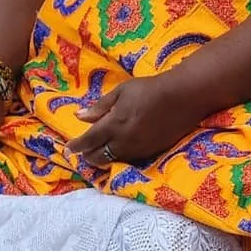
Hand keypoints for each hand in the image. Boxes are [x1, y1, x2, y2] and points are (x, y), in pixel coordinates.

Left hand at [68, 74, 199, 166]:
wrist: (182, 97)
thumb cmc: (149, 90)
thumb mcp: (121, 92)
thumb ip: (99, 107)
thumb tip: (79, 116)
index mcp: (113, 125)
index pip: (89, 141)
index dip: (76, 146)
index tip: (68, 148)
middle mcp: (123, 142)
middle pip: (98, 156)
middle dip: (87, 155)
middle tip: (82, 151)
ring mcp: (138, 149)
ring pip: (113, 160)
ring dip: (102, 158)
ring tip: (97, 153)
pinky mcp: (150, 152)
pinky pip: (129, 159)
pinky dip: (119, 157)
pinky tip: (118, 151)